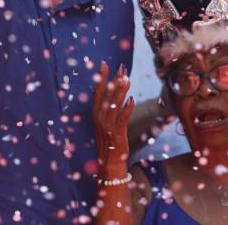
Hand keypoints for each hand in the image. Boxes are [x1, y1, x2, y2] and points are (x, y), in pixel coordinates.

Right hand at [92, 61, 133, 177]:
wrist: (109, 162)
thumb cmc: (108, 140)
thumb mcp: (105, 122)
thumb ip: (109, 107)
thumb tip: (117, 90)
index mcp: (96, 114)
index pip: (97, 92)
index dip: (101, 78)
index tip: (104, 64)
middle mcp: (100, 118)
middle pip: (106, 95)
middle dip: (113, 80)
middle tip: (120, 68)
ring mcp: (108, 125)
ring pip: (114, 105)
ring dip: (120, 91)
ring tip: (127, 79)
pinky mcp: (117, 133)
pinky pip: (122, 118)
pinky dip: (127, 109)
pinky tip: (132, 100)